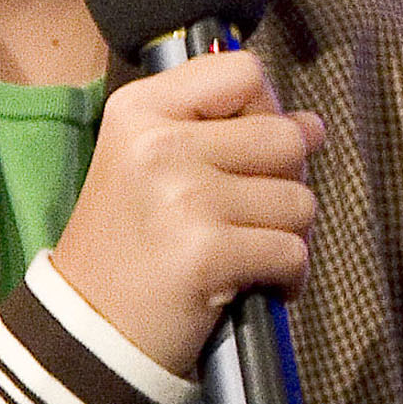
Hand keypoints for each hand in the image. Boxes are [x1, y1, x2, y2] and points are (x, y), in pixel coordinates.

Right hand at [48, 49, 325, 375]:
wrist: (90, 331)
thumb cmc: (133, 246)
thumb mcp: (156, 168)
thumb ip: (230, 133)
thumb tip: (313, 125)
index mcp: (140, 110)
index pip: (244, 72)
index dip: (266, 110)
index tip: (245, 153)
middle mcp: (158, 144)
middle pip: (286, 136)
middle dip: (287, 181)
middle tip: (249, 216)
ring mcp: (182, 198)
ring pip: (300, 199)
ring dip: (288, 235)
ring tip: (243, 253)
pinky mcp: (207, 252)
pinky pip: (293, 252)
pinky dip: (287, 278)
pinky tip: (252, 287)